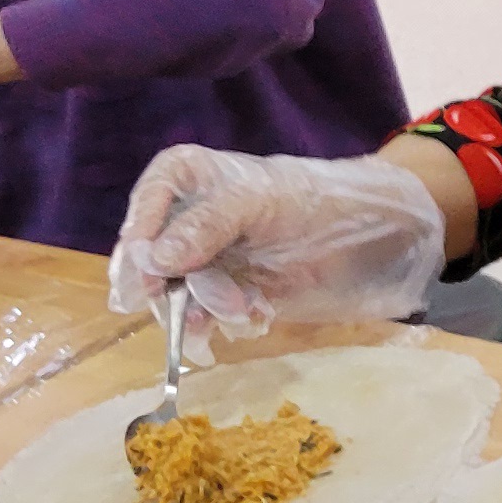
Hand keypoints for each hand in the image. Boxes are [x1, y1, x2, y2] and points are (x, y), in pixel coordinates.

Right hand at [110, 145, 446, 335]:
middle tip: (202, 308)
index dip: (139, 244)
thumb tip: (153, 259)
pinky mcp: (221, 294)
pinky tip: (256, 316)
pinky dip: (226, 324)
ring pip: (174, 296)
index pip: (144, 209)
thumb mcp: (257, 200)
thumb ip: (206, 225)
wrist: (362, 234)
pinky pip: (205, 318)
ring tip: (247, 309)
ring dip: (206, 312)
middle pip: (150, 263)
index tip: (150, 277)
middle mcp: (180, 220)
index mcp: (182, 178)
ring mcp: (198, 261)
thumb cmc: (310, 199)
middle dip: (177, 290)